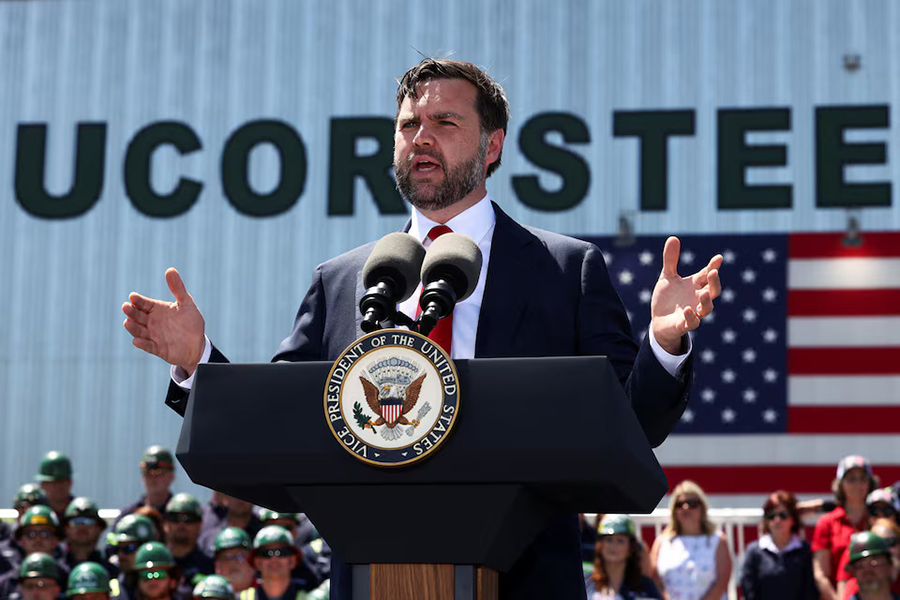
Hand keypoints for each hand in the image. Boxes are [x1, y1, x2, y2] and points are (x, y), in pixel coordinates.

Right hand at [123, 268, 205, 374]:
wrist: (197, 344)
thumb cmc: (190, 322)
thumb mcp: (186, 304)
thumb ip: (178, 288)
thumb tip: (170, 269)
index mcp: (157, 310)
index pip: (144, 303)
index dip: (138, 300)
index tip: (133, 296)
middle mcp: (152, 322)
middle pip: (138, 316)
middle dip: (131, 312)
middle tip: (126, 307)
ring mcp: (153, 336)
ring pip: (139, 331)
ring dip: (133, 327)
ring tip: (127, 322)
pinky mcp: (158, 348)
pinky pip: (148, 346)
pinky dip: (142, 344)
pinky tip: (137, 341)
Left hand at [650, 237, 722, 353]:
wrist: (659, 321)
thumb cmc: (667, 298)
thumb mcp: (667, 276)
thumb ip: (671, 259)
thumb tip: (673, 237)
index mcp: (695, 285)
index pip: (707, 274)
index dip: (713, 266)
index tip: (718, 257)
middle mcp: (697, 298)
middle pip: (713, 291)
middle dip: (714, 282)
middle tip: (713, 272)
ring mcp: (693, 312)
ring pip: (707, 308)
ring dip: (707, 301)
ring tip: (703, 292)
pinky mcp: (684, 324)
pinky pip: (692, 322)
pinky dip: (691, 316)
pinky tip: (688, 309)